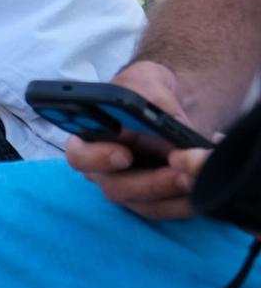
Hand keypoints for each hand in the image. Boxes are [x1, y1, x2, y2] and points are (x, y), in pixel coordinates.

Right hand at [66, 61, 208, 219]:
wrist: (172, 107)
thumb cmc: (148, 90)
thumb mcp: (147, 79)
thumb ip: (151, 95)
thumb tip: (167, 119)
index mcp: (88, 138)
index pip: (80, 155)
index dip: (98, 158)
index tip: (125, 154)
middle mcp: (103, 168)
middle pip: (115, 187)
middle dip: (149, 182)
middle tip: (177, 171)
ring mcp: (130, 187)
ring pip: (145, 204)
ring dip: (173, 194)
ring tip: (196, 176)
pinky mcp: (156, 199)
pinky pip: (169, 209)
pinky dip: (190, 199)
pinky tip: (208, 179)